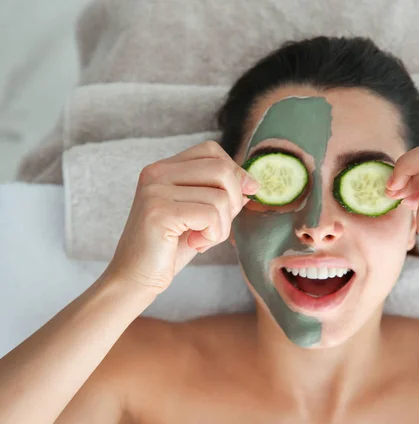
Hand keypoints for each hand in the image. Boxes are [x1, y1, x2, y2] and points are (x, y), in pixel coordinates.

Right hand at [104, 141, 258, 293]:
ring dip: (222, 226)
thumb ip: (221, 194)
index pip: (210, 150)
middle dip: (233, 201)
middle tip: (218, 226)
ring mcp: (155, 191)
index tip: (245, 193)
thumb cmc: (170, 248)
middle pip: (221, 169)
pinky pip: (210, 215)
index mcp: (164, 168)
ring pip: (220, 197)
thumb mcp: (201, 215)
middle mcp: (157, 173)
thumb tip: (251, 183)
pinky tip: (196, 244)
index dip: (235, 170)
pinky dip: (213, 235)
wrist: (136, 278)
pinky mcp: (159, 212)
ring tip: (202, 239)